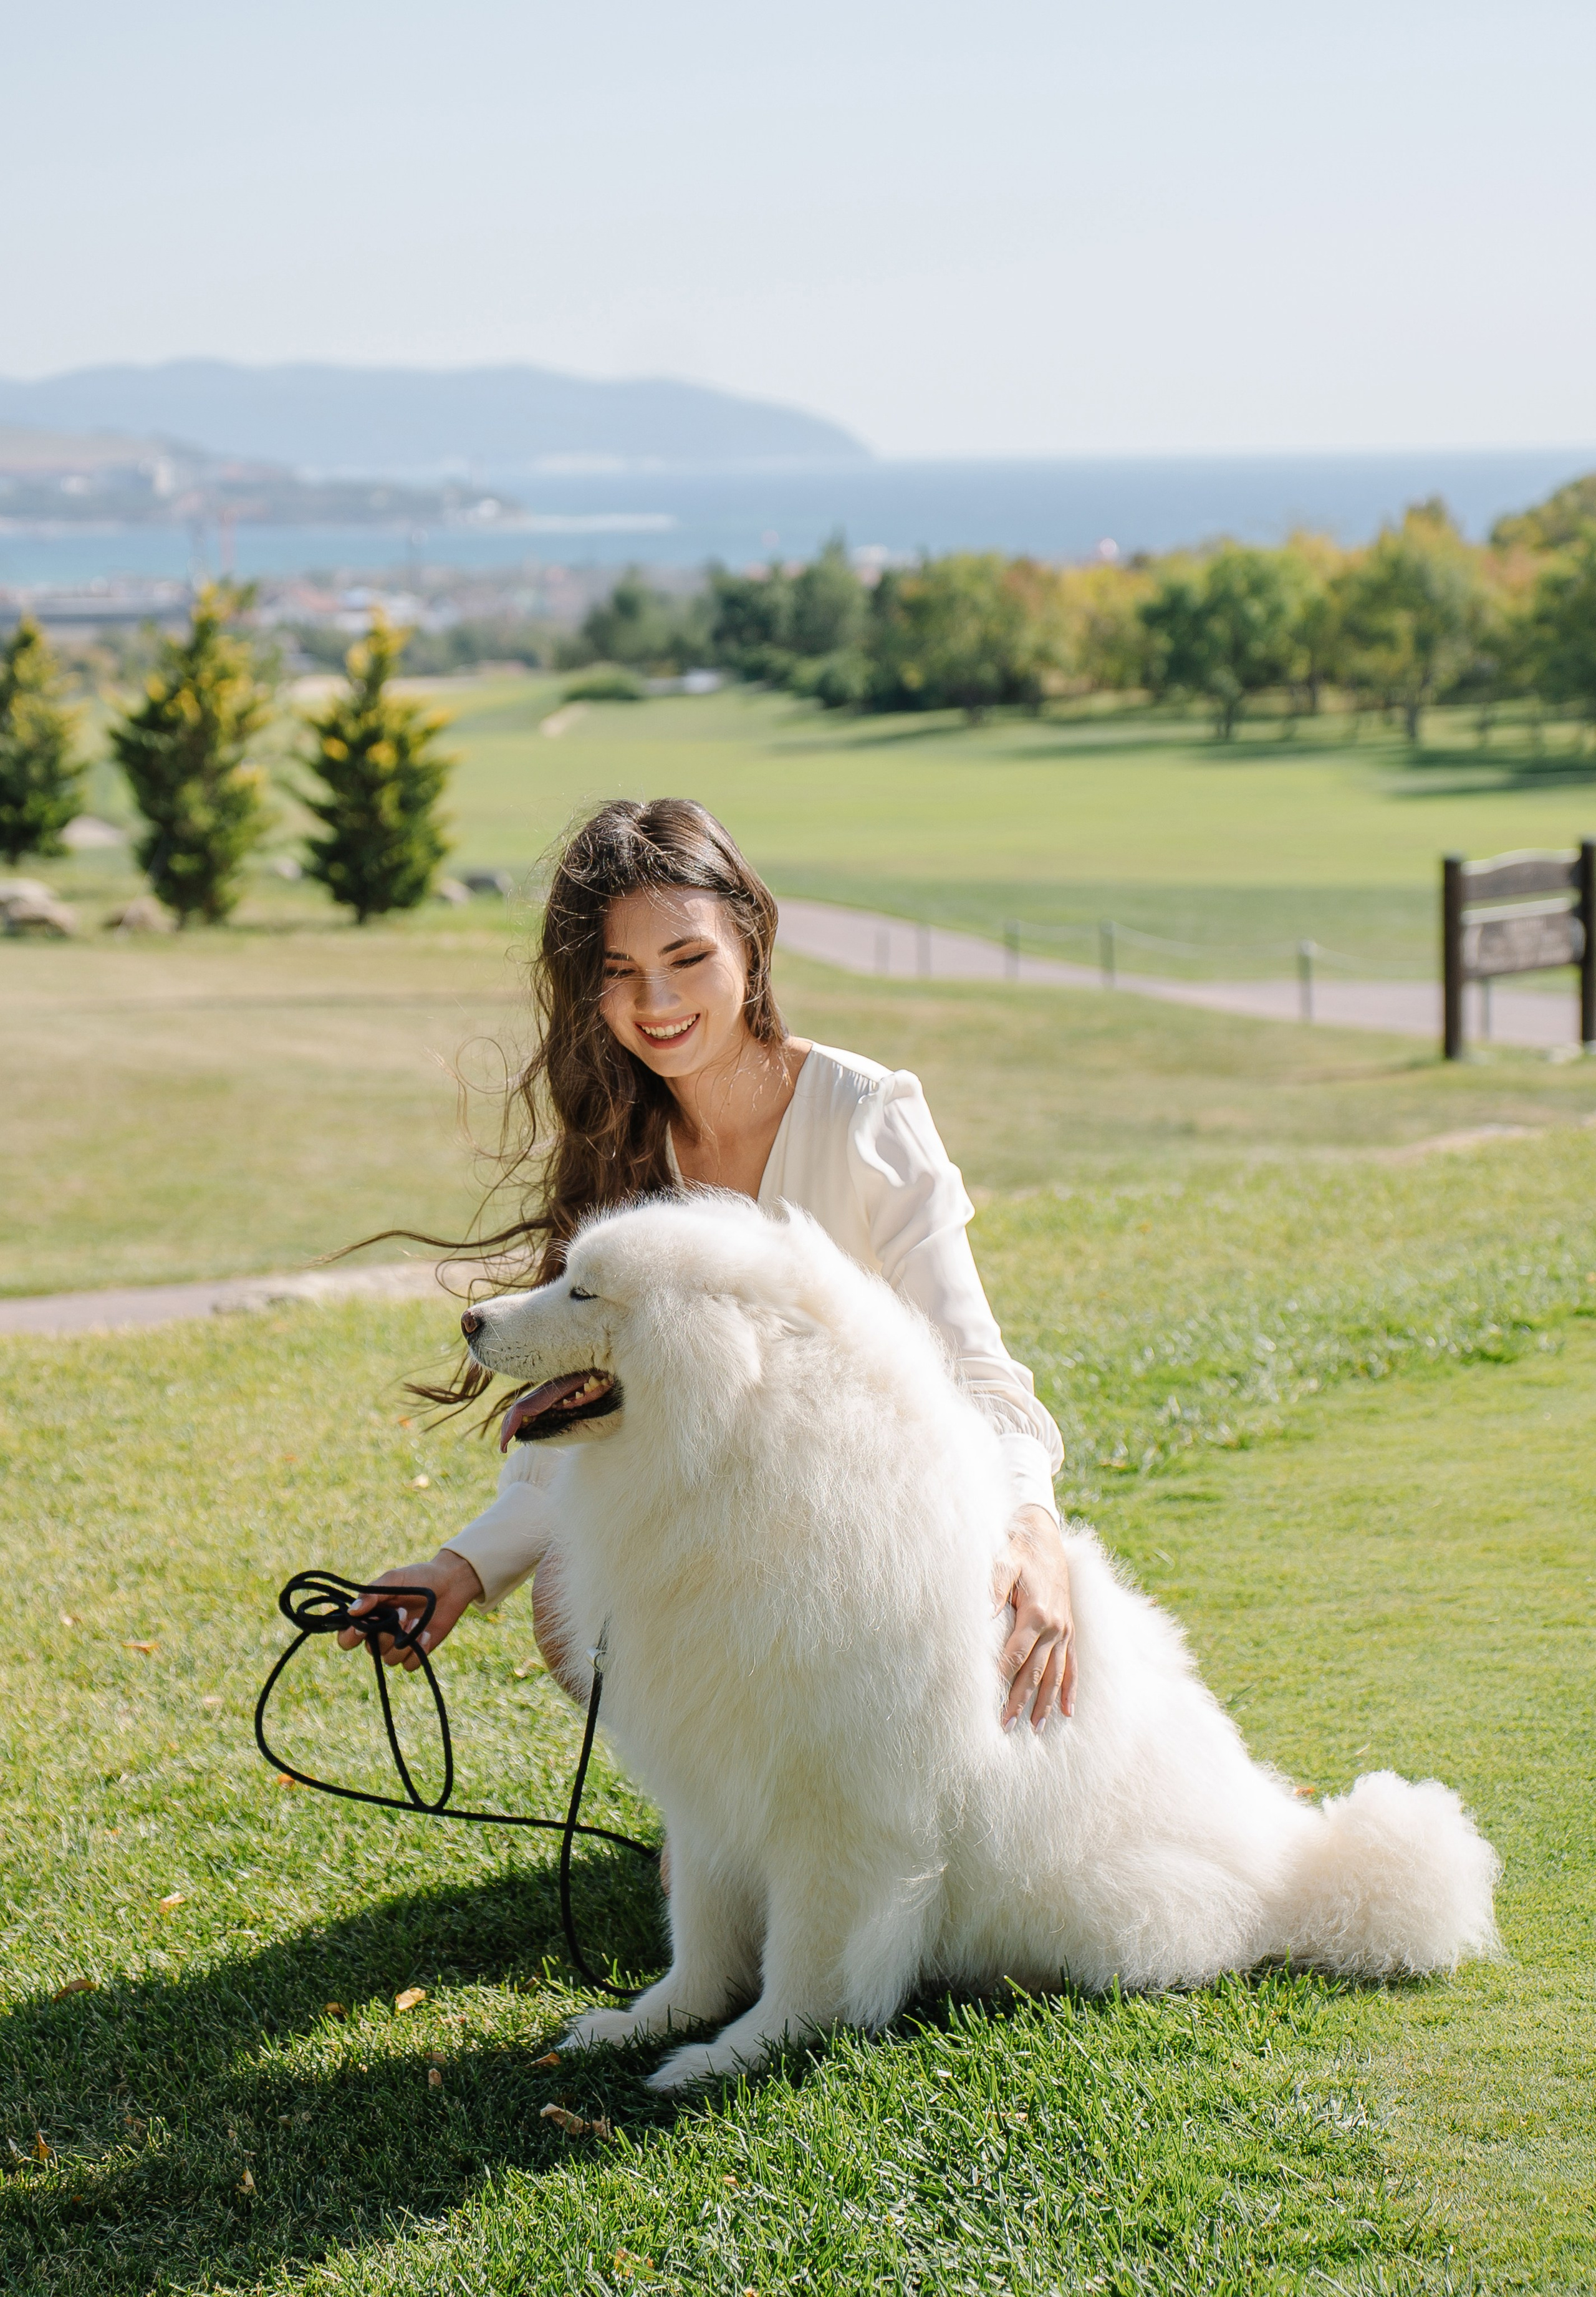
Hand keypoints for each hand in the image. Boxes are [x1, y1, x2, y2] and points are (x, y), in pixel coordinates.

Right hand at [335, 1549, 483, 1670]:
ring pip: (390, 1660)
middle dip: (386, 1636)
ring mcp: (398, 1644)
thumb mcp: (393, 1580)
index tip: (362, 1627)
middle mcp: (381, 1633)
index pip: (347, 1638)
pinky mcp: (417, 1651)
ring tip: (417, 1622)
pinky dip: (417, 1652)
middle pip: (371, 1650)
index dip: (350, 1637)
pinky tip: (427, 1634)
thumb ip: (371, 1595)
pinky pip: (409, 1666)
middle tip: (402, 1614)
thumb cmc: (418, 1577)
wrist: (450, 1583)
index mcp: (370, 1616)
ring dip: (404, 1643)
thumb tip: (352, 1612)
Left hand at [994, 1505, 1075, 1728]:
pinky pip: (1073, 1665)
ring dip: (1046, 1703)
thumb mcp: (1003, 1564)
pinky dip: (1070, 1689)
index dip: (1003, 1678)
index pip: (1016, 1654)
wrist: (1044, 1537)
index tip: (990, 1700)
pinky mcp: (1069, 1631)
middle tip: (1006, 1725)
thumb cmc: (1019, 1551)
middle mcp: (1055, 1626)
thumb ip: (993, 1590)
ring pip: (1056, 1674)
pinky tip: (1069, 1712)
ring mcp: (1065, 1631)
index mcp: (1036, 1613)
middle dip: (1021, 1700)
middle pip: (1035, 1672)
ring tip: (1035, 1728)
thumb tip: (982, 1617)